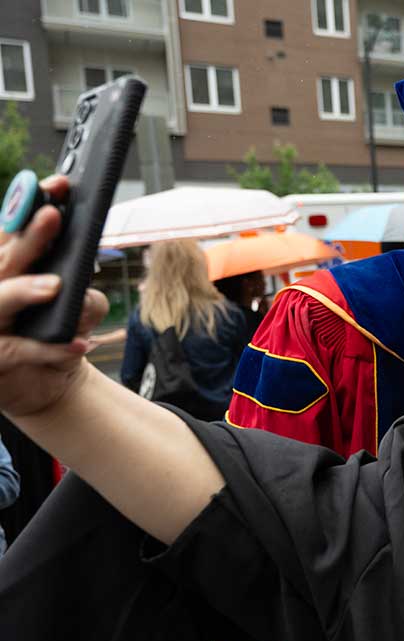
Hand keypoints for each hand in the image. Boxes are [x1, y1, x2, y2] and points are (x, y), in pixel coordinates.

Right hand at [0, 175, 107, 416]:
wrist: (45, 384)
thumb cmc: (56, 334)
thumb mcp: (80, 312)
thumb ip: (87, 298)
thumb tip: (86, 289)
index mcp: (8, 269)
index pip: (13, 231)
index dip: (29, 204)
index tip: (58, 184)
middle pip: (4, 259)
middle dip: (28, 237)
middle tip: (52, 217)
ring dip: (25, 290)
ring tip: (55, 285)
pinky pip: (21, 351)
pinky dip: (51, 349)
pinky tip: (79, 345)